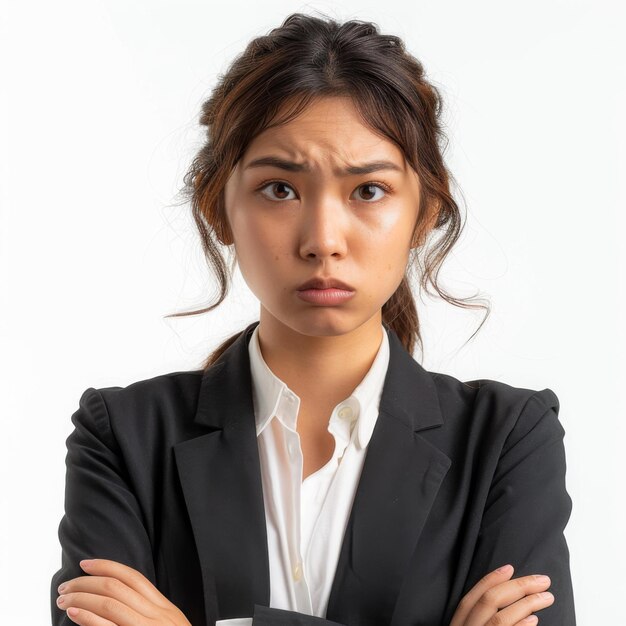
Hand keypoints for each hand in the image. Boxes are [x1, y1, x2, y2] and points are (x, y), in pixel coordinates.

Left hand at [55, 558, 191, 625]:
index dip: (107, 566)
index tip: (86, 564)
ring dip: (82, 598)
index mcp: (164, 609)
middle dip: (87, 582)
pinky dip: (88, 617)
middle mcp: (157, 616)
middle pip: (117, 587)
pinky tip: (74, 613)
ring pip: (109, 603)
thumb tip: (122, 603)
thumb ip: (151, 615)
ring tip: (65, 600)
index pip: (133, 577)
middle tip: (66, 586)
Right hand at [449, 564, 554, 625]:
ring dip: (526, 605)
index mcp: (457, 624)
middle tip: (543, 580)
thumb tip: (504, 597)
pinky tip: (534, 619)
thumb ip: (478, 618)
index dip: (490, 579)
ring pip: (501, 618)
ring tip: (546, 597)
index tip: (509, 567)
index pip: (473, 596)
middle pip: (490, 601)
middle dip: (518, 587)